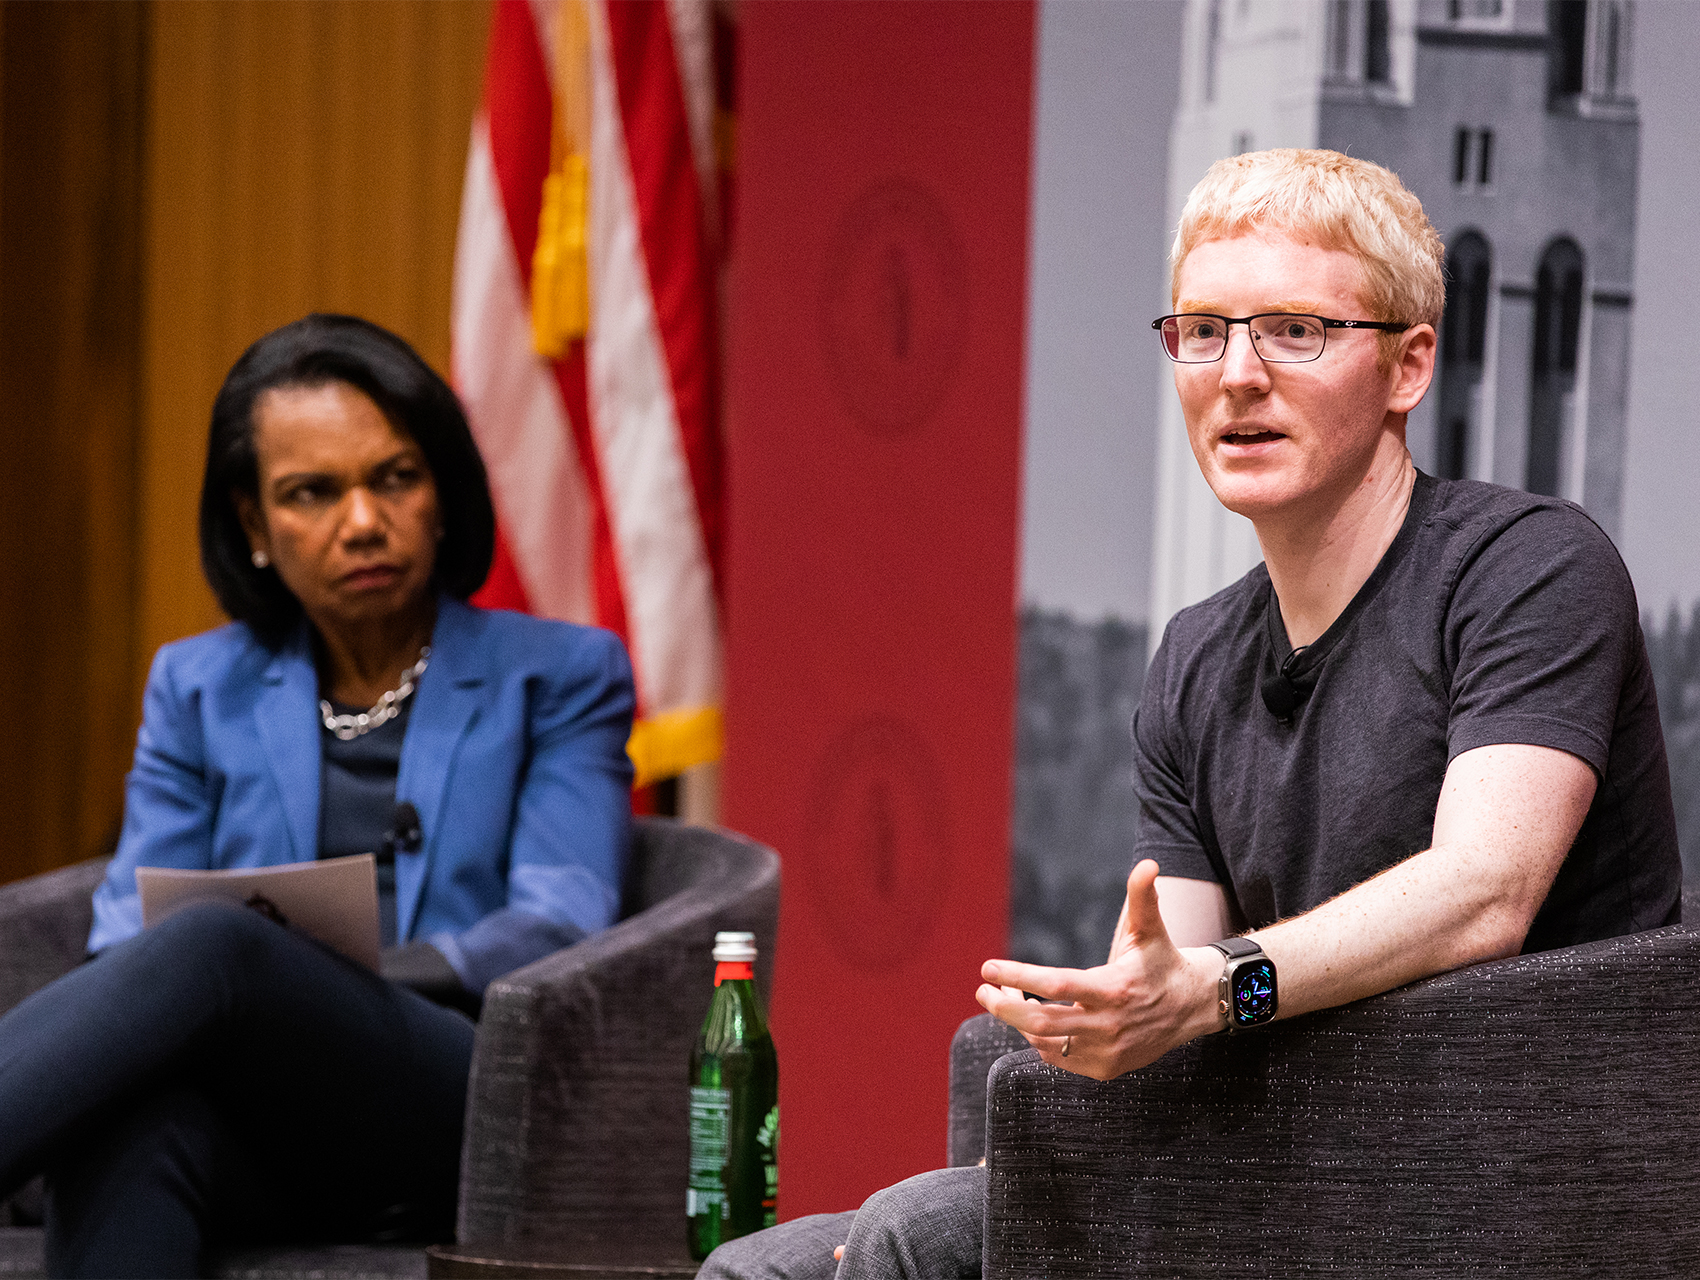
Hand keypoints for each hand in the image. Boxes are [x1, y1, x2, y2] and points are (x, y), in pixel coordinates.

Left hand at [975, 860, 1220, 1079]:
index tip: (987, 968)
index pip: (1056, 986)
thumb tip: (1147, 864)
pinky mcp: (1106, 1068)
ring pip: (1046, 1043)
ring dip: (1018, 1021)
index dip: (1019, 976)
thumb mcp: (1151, 929)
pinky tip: (1030, 1018)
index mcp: (1114, 988)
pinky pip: (1060, 1058)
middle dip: (1003, 1008)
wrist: (1192, 1008)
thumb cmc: (1162, 961)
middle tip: (981, 990)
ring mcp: (1106, 1051)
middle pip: (1041, 1022)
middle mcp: (1108, 1024)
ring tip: (1004, 997)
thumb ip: (1143, 897)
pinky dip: (1038, 1039)